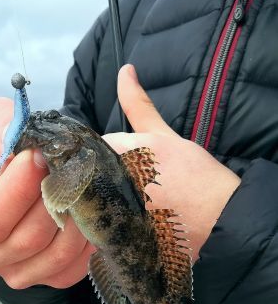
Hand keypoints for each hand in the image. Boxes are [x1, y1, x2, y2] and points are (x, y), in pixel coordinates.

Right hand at [0, 98, 93, 288]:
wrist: (26, 195)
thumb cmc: (6, 171)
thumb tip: (13, 127)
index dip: (16, 191)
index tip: (38, 156)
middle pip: (26, 239)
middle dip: (53, 199)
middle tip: (71, 165)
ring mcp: (17, 276)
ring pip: (56, 252)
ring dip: (76, 215)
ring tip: (83, 182)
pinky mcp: (50, 280)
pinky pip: (76, 264)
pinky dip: (88, 235)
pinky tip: (89, 208)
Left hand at [104, 64, 240, 260]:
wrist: (219, 217)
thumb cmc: (192, 173)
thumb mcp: (162, 134)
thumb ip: (138, 104)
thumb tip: (125, 70)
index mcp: (118, 149)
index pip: (88, 149)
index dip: (102, 156)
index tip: (121, 164)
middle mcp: (109, 178)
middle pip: (84, 173)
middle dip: (98, 176)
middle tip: (129, 185)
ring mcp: (111, 208)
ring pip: (87, 198)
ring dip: (100, 198)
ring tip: (132, 204)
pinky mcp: (114, 233)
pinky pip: (96, 225)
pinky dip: (106, 220)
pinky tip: (127, 218)